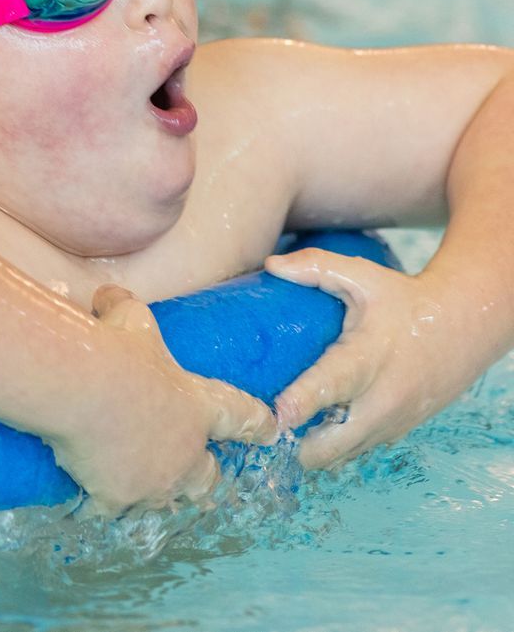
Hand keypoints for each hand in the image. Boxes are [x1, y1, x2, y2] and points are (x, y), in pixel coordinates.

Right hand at [48, 285, 277, 512]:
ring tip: (131, 486)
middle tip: (190, 470)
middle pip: (209, 480)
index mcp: (201, 407)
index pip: (244, 418)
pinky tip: (89, 499)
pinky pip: (114, 510)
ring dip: (151, 492)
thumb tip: (109, 294)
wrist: (82, 387)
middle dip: (203, 477)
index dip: (258, 425)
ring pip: (163, 501)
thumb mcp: (128, 319)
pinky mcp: (118, 495)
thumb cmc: (115, 349)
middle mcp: (186, 452)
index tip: (270, 431)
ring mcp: (154, 480)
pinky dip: (102, 503)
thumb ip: (124, 308)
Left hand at [264, 248, 481, 468]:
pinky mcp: (394, 432)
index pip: (332, 387)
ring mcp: (390, 422)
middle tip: (258, 429)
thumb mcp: (363, 277)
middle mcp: (381, 400)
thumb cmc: (404, 301)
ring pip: (340, 456)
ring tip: (276, 431)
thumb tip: (272, 266)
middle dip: (292, 446)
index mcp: (368, 358)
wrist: (464, 327)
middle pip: (331, 444)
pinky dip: (330, 447)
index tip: (274, 416)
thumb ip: (317, 267)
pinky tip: (308, 429)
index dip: (301, 403)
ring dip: (309, 450)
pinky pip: (354, 451)